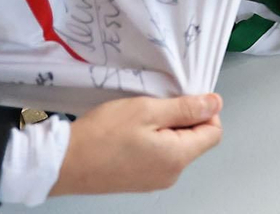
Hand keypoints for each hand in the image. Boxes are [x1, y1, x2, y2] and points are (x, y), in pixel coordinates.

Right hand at [50, 94, 222, 194]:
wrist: (64, 163)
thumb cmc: (103, 135)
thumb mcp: (148, 110)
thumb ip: (186, 109)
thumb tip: (215, 104)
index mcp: (177, 158)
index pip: (214, 132)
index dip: (205, 111)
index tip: (182, 99)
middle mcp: (171, 174)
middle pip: (196, 141)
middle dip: (182, 119)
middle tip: (155, 106)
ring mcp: (154, 180)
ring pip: (176, 147)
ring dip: (165, 128)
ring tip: (140, 118)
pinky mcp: (139, 180)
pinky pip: (159, 156)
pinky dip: (152, 140)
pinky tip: (131, 132)